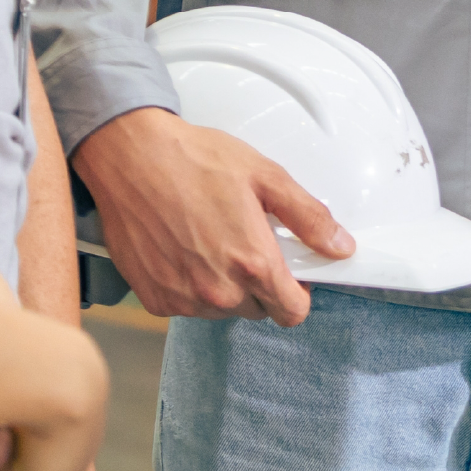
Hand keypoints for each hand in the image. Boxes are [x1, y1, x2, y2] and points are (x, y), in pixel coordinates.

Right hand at [66, 104, 350, 323]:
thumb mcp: (265, 177)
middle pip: (257, 310)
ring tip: (211, 241)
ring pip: (221, 310)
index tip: (291, 276)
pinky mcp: (154, 298)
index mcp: (252, 263)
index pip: (292, 312)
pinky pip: (186, 306)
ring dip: (224, 287)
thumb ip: (309, 217)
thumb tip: (340, 246)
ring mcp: (183, 298)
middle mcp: (218, 291)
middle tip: (245, 243)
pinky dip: (190, 286)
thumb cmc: (192, 160)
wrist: (130, 158)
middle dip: (259, 284)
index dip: (297, 295)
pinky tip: (184, 250)